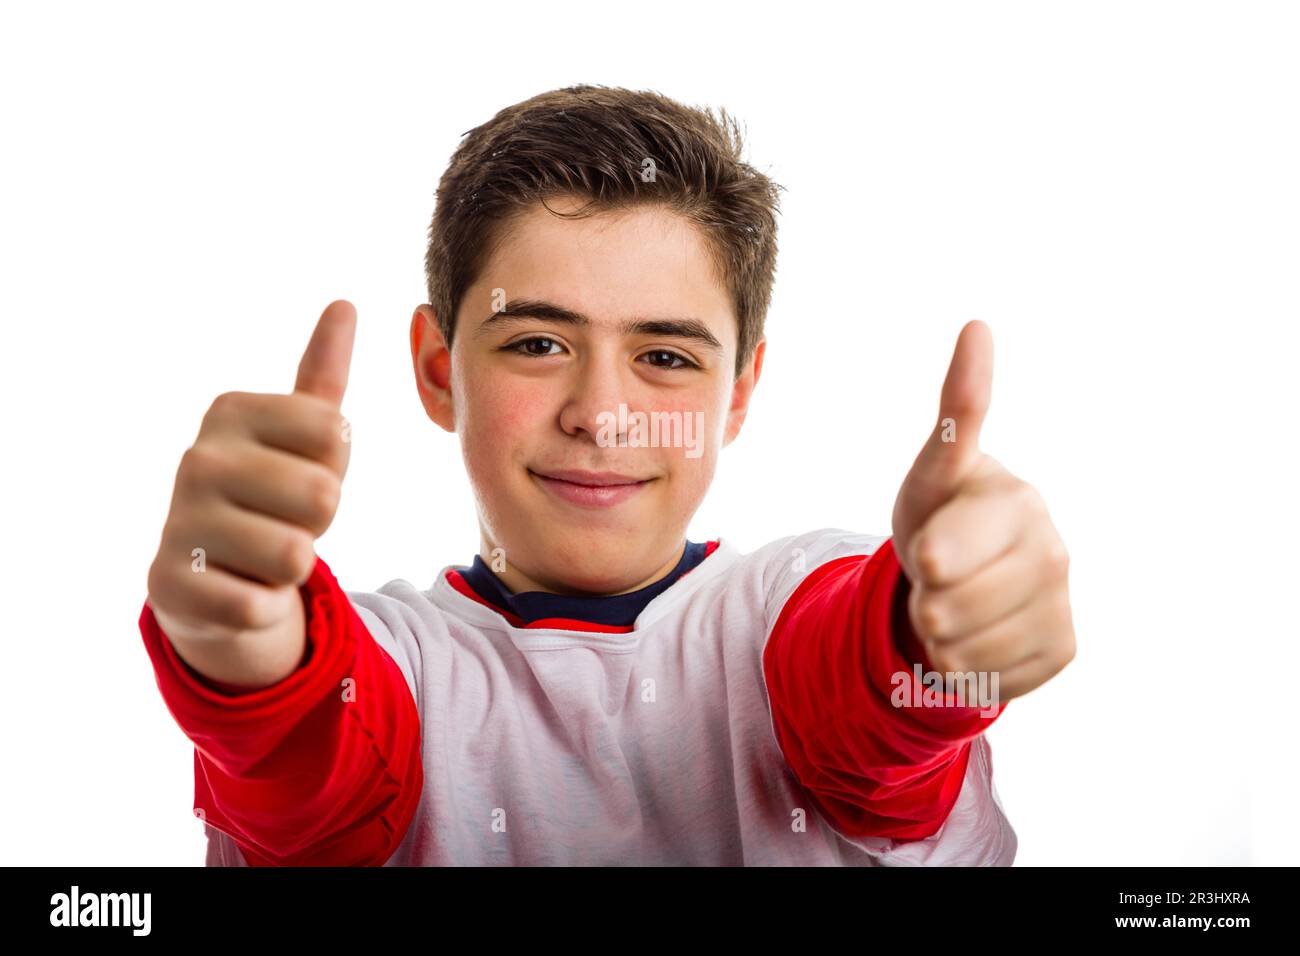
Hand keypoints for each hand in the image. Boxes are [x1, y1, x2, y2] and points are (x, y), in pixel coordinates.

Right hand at [147, 300, 356, 645]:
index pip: (337, 436)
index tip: (299, 473)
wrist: (212, 578)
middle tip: (283, 522)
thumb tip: (345, 304)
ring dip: (292, 569)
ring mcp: (178, 520)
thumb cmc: (271, 495)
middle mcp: (197, 458)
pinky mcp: (170, 584)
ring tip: (260, 556)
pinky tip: (236, 590)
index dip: (334, 468)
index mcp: (231, 410)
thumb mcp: (302, 435)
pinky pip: (259, 604)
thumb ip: (323, 375)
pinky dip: (263, 608)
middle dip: (317, 523)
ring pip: (296, 556)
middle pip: (324, 496)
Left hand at [890, 320, 1074, 701]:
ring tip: (954, 601)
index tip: (927, 550)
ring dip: (938, 635)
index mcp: (1014, 499)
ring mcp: (1061, 599)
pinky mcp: (1063, 646)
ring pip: (960, 649)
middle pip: (943, 607)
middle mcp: (1050, 546)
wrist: (971, 571)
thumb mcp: (932, 470)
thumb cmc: (943, 512)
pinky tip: (979, 632)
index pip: (941, 554)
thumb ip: (956, 412)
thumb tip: (979, 325)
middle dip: (921, 598)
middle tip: (935, 576)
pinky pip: (987, 681)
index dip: (924, 559)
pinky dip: (967, 667)